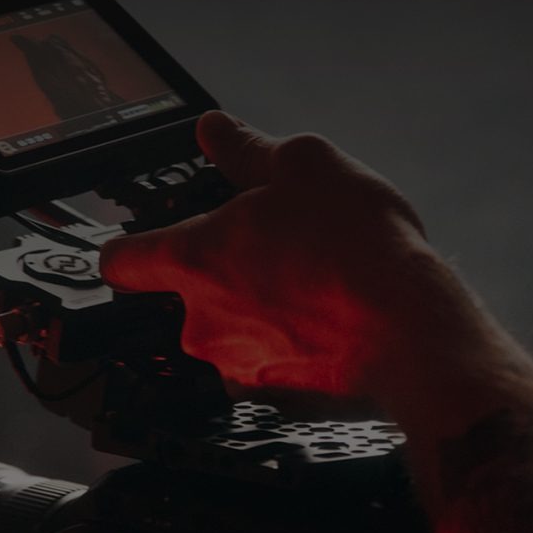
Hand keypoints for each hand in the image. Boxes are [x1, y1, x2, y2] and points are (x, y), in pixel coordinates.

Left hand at [101, 111, 463, 399]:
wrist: (412, 332)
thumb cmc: (356, 247)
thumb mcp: (305, 164)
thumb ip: (246, 148)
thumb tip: (214, 130)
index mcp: (194, 260)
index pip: (121, 260)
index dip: (129, 248)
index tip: (142, 245)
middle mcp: (202, 323)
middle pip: (190, 295)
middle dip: (227, 273)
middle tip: (280, 250)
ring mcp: (237, 367)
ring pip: (234, 332)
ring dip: (260, 313)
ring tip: (315, 287)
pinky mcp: (275, 402)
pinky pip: (271, 365)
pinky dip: (292, 348)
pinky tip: (331, 325)